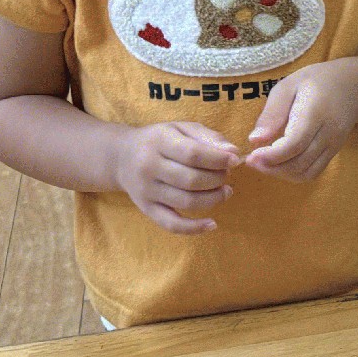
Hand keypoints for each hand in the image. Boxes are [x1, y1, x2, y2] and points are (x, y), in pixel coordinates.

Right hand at [114, 121, 239, 233]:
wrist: (121, 156)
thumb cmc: (161, 140)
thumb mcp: (182, 128)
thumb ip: (209, 137)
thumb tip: (234, 153)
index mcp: (158, 142)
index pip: (193, 154)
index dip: (219, 159)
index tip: (236, 160)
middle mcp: (149, 167)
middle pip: (192, 180)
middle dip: (218, 179)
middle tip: (227, 174)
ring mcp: (146, 191)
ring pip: (187, 202)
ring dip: (214, 199)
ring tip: (225, 190)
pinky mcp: (146, 209)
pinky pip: (171, 224)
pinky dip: (194, 228)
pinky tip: (212, 224)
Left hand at [245, 64, 357, 181]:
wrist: (353, 86)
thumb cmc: (316, 82)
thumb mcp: (289, 86)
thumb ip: (272, 113)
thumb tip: (254, 140)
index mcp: (315, 113)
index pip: (294, 144)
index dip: (271, 156)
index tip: (251, 155)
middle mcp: (329, 133)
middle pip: (299, 163)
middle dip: (270, 167)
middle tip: (251, 160)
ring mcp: (334, 145)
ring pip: (305, 173)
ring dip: (280, 174)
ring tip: (263, 163)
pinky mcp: (333, 153)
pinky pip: (313, 173)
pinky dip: (293, 174)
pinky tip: (280, 163)